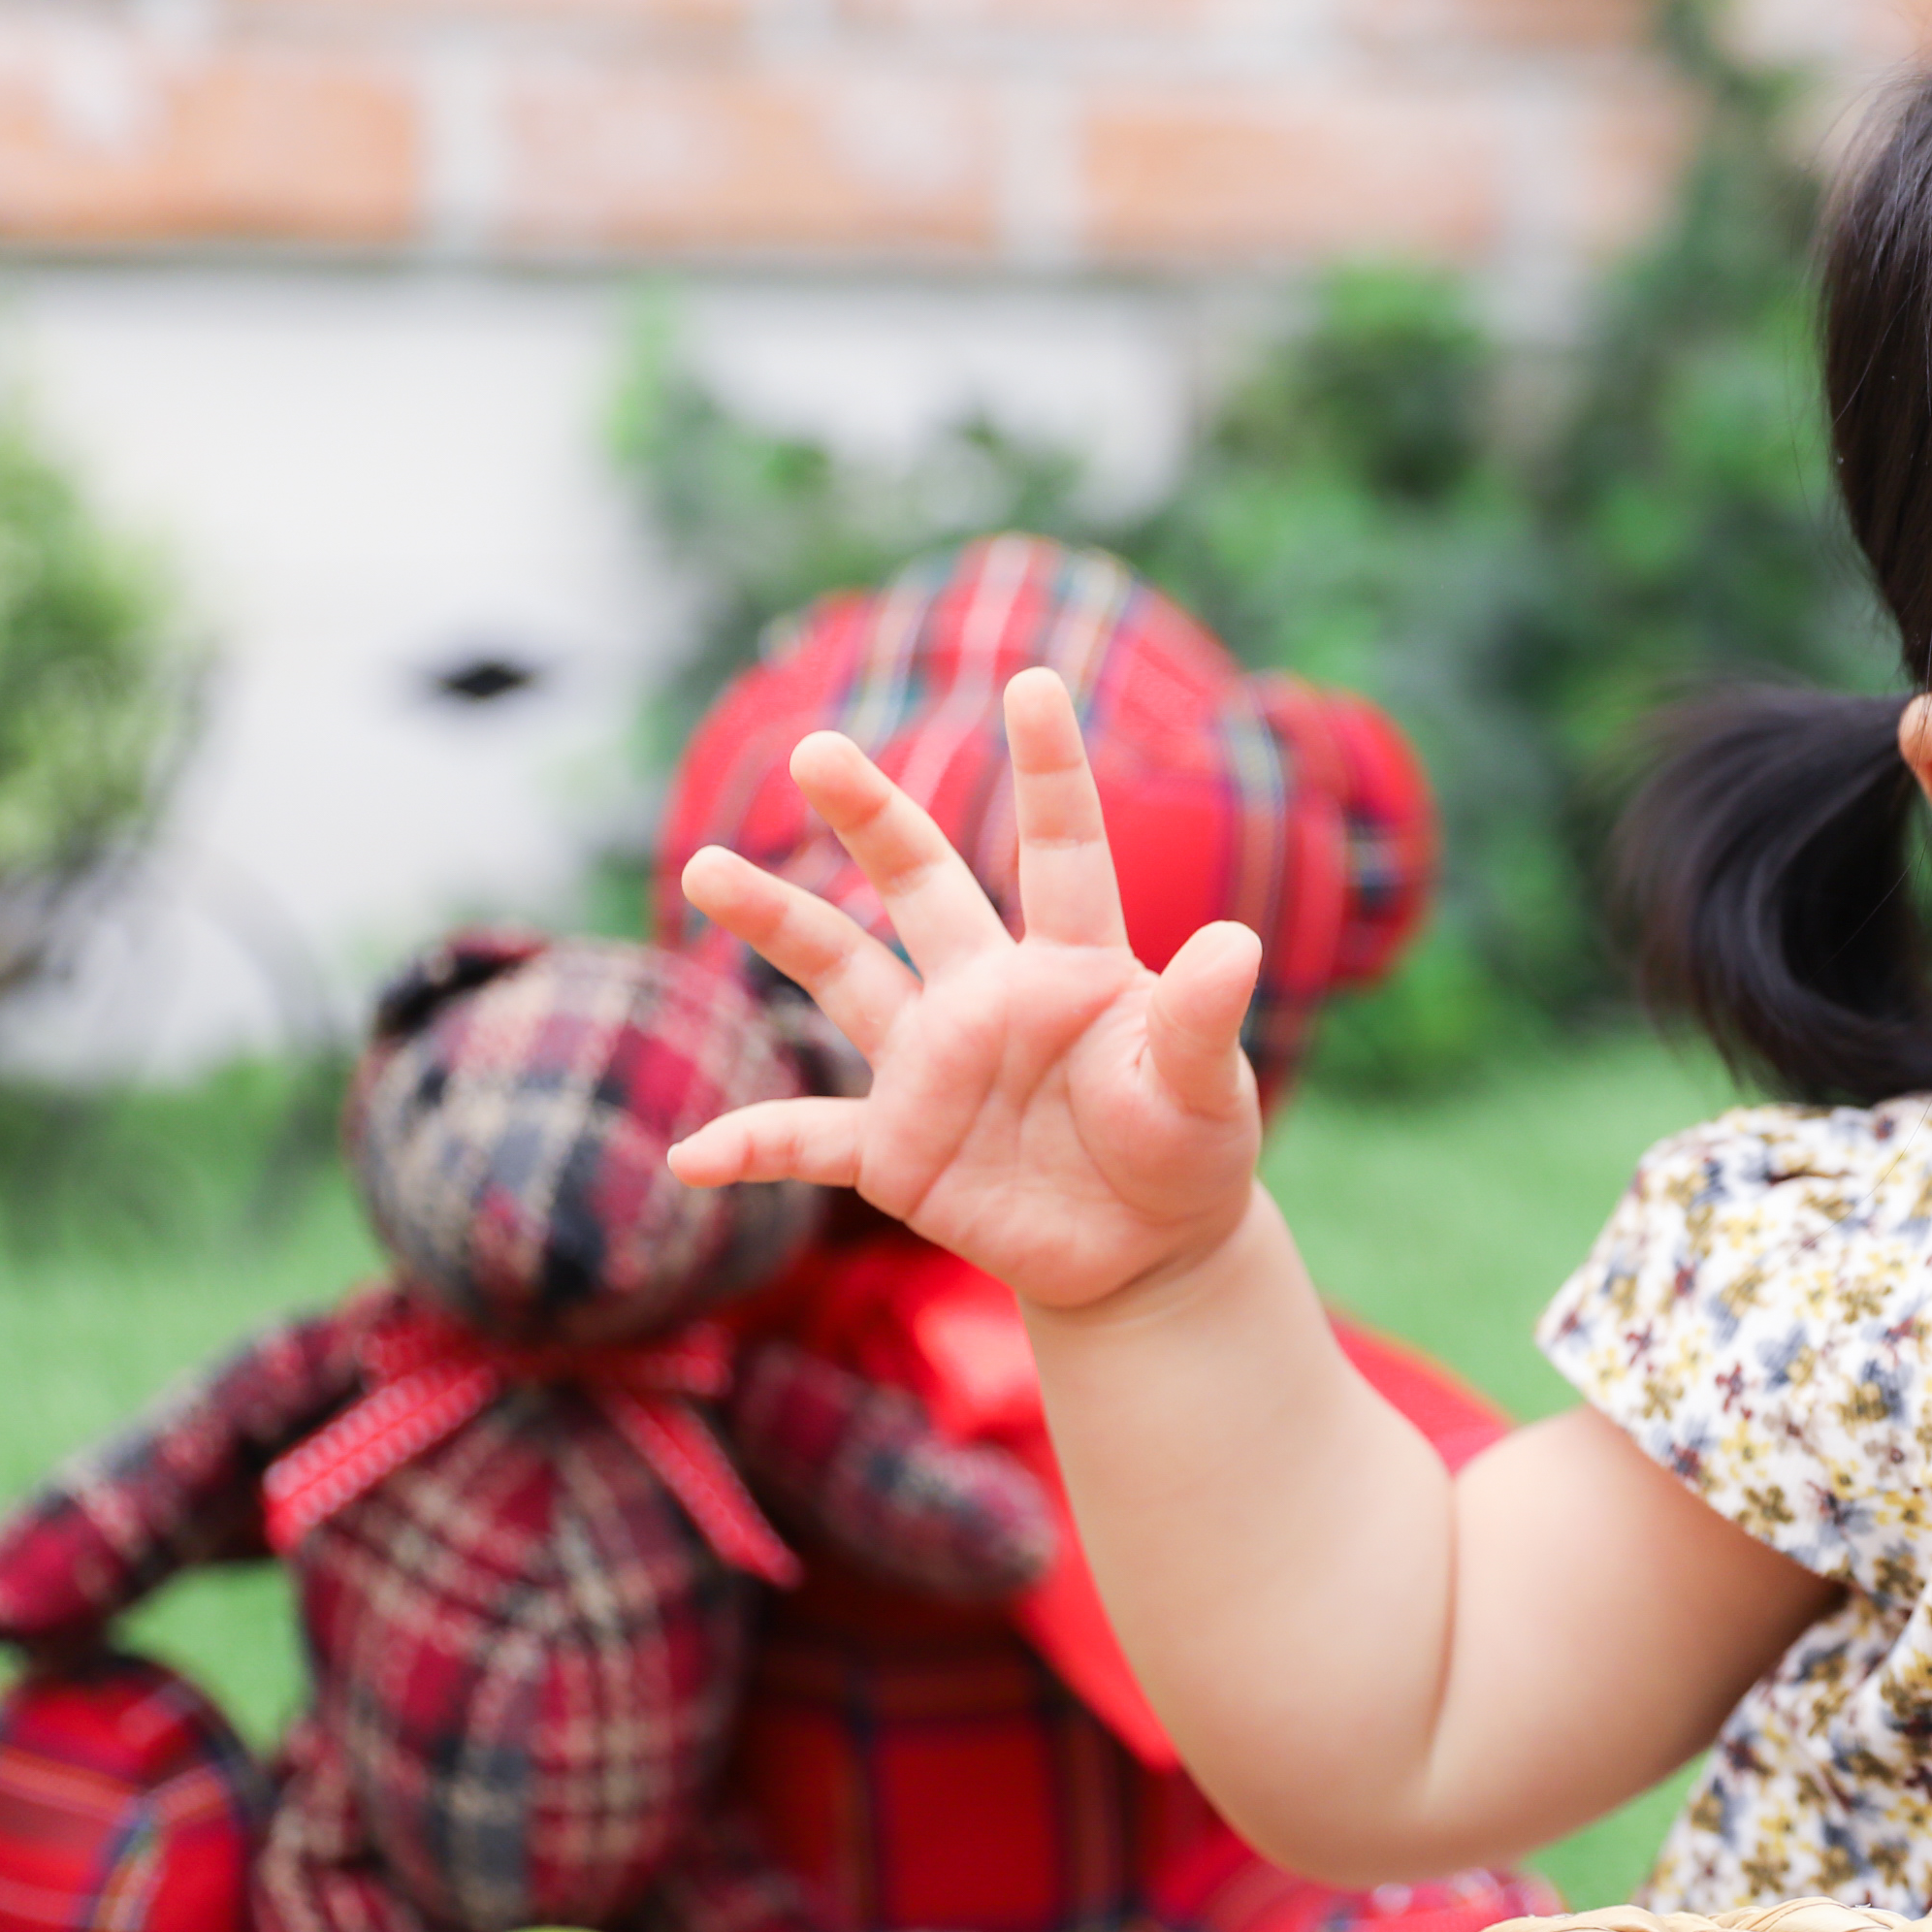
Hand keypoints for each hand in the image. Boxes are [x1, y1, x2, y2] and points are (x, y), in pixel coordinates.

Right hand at [664, 667, 1263, 1312]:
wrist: (1149, 1249)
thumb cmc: (1188, 1147)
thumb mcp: (1204, 1089)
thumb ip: (1202, 1020)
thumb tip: (1239, 943)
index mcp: (1074, 966)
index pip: (1063, 851)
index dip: (1050, 770)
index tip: (1036, 683)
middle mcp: (987, 994)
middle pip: (921, 885)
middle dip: (871, 817)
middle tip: (815, 749)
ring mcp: (932, 1067)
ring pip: (841, 976)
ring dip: (776, 924)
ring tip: (704, 868)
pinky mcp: (898, 1150)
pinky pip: (808, 1139)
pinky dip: (751, 1147)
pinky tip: (692, 1157)